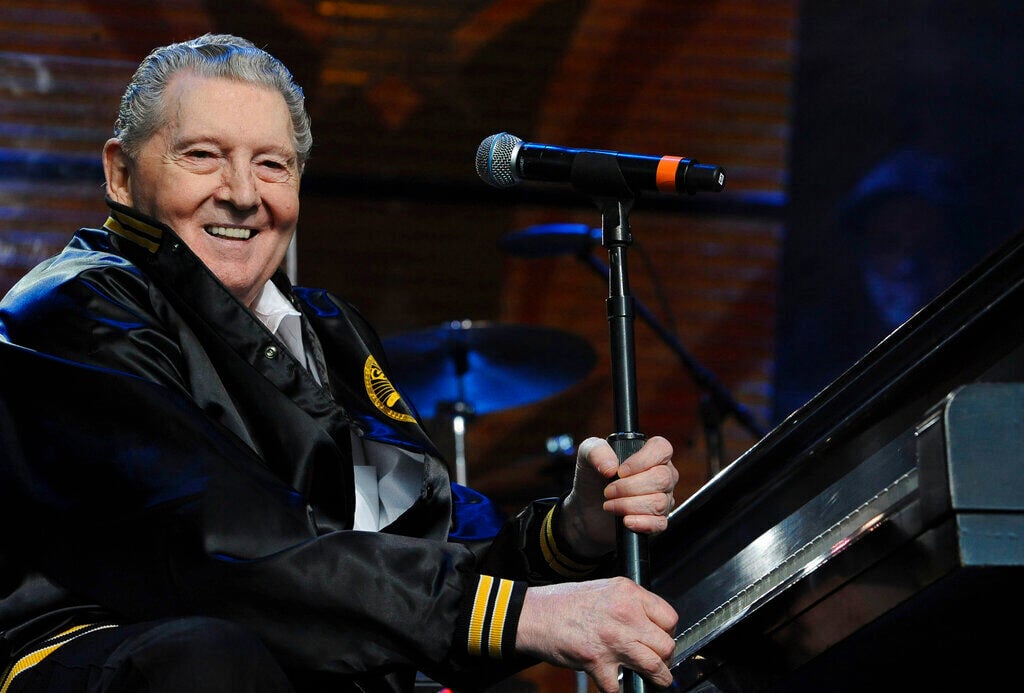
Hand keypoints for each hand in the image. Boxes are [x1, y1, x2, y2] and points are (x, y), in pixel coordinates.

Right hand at [516, 577, 677, 691]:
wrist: (534, 614)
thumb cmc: (564, 603)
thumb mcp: (604, 590)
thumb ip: (629, 604)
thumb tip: (649, 623)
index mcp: (627, 593)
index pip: (669, 617)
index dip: (667, 632)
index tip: (661, 638)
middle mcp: (625, 614)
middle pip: (666, 644)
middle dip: (664, 656)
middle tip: (657, 660)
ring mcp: (613, 638)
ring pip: (654, 666)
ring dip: (657, 677)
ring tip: (656, 680)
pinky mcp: (598, 661)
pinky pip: (620, 685)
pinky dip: (618, 688)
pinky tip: (615, 682)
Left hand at [561, 435, 677, 556]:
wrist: (586, 508)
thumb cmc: (593, 477)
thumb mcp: (587, 455)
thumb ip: (596, 451)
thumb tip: (611, 467)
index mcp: (651, 454)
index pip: (662, 449)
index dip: (643, 460)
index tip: (620, 471)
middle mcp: (662, 475)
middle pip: (662, 478)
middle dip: (629, 487)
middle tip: (608, 491)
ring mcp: (663, 499)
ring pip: (659, 502)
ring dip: (629, 505)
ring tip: (610, 505)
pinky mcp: (657, 521)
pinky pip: (660, 523)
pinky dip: (641, 523)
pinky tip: (626, 520)